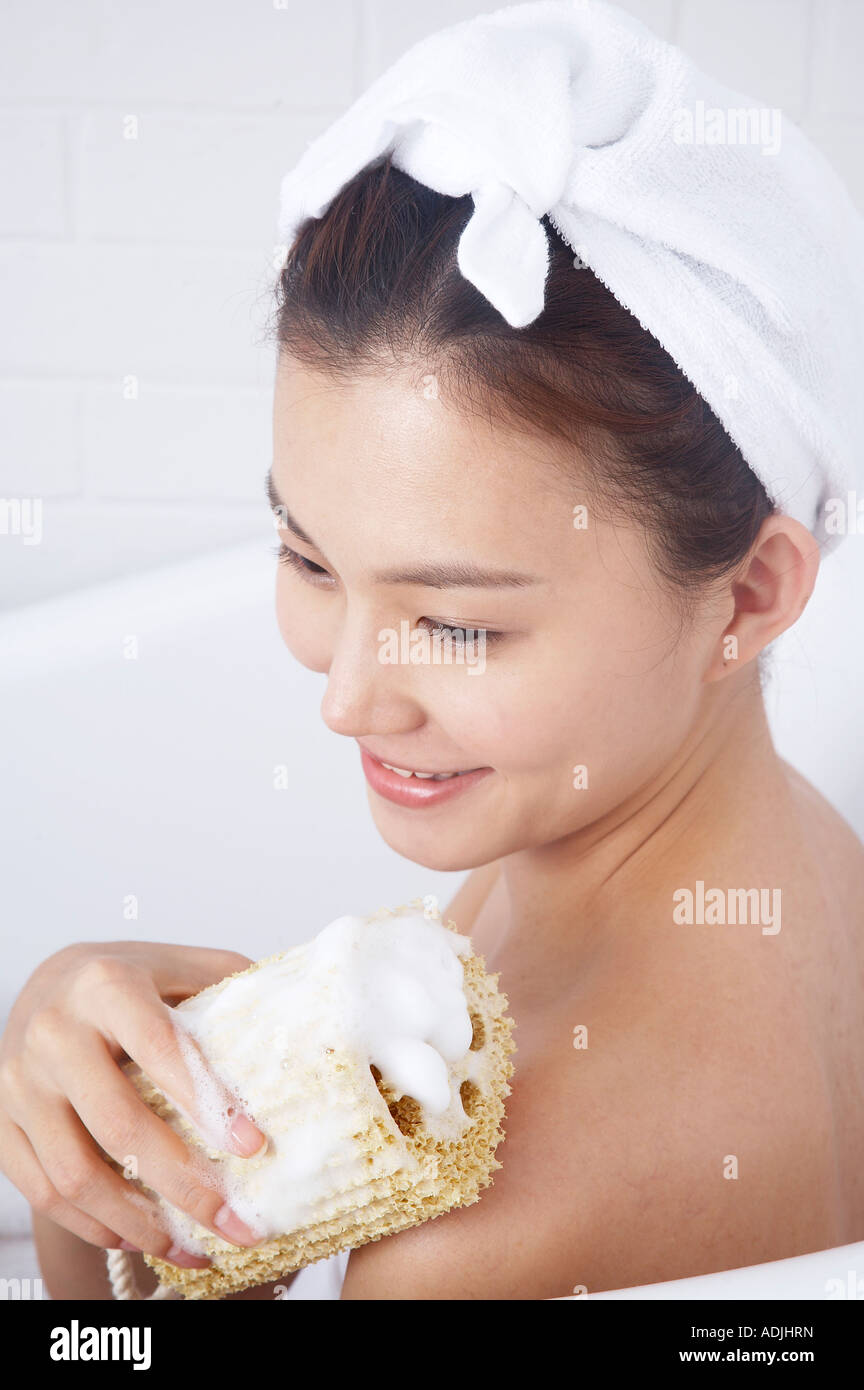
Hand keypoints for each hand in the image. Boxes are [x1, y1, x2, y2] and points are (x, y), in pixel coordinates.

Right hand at [0, 941, 268, 1268]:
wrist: (43, 985)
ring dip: (139, 1223)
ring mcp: (19, 1083)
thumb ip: (229, 985)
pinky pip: (43, 1190)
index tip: (254, 1147)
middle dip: (185, 1185)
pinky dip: (93, 1225)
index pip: (159, 1048)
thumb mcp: (176, 964)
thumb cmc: (124, 979)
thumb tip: (303, 1023)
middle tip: (237, 1223)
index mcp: (105, 985)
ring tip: (194, 1246)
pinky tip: (139, 1236)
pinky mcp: (0, 1124)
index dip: (207, 1102)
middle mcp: (55, 1032)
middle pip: (120, 1125)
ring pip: (75, 1173)